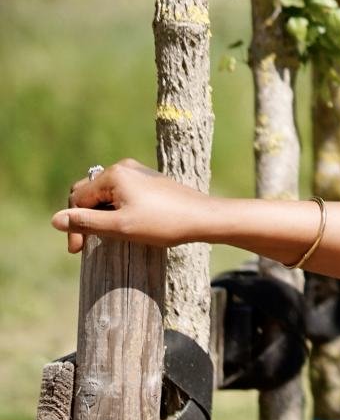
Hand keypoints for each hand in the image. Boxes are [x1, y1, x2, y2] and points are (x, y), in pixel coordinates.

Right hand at [51, 158, 211, 255]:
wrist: (205, 218)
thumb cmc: (164, 223)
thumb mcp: (120, 227)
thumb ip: (86, 223)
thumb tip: (55, 220)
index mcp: (113, 175)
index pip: (78, 200)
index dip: (74, 226)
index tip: (78, 251)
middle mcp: (124, 168)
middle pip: (88, 194)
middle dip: (83, 218)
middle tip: (85, 245)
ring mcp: (138, 173)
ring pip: (104, 195)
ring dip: (99, 215)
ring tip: (104, 237)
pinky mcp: (149, 182)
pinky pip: (120, 194)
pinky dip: (114, 210)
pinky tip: (122, 226)